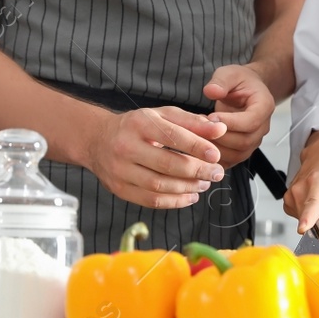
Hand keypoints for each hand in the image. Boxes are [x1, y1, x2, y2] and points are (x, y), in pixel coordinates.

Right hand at [86, 106, 226, 208]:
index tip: (216, 155)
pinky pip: (150, 201)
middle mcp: (126, 146)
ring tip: (204, 183)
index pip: (172, 136)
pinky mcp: (119, 189)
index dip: (197, 147)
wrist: (98, 139)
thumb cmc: (138, 126)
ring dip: (187, 188)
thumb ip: (192, 122)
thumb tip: (220, 129)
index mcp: (139, 123)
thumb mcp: (163, 115)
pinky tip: (190, 196)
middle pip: (167, 164)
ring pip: (159, 186)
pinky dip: (175, 202)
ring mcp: (120, 170)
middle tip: (217, 173)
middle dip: (196, 171)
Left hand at [203, 63, 274, 167]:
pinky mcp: (243, 150)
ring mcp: (254, 141)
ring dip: (216, 149)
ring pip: (237, 154)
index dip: (231, 122)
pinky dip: (215, 158)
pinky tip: (200, 148)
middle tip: (200, 129)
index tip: (211, 117)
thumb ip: (221, 81)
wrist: (247, 91)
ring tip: (198, 136)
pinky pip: (231, 160)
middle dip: (220, 137)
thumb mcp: (230, 73)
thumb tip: (211, 91)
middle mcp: (263, 127)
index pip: (251, 121)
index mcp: (264, 106)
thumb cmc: (240, 82)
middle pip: (244, 141)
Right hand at [284, 127, 318, 241]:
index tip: (304, 228)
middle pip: (315, 226)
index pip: (311, 204)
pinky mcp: (288, 204)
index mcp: (316, 182)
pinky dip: (316, 218)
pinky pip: (305, 222)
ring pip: (310, 226)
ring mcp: (291, 197)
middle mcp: (299, 190)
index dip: (308, 219)